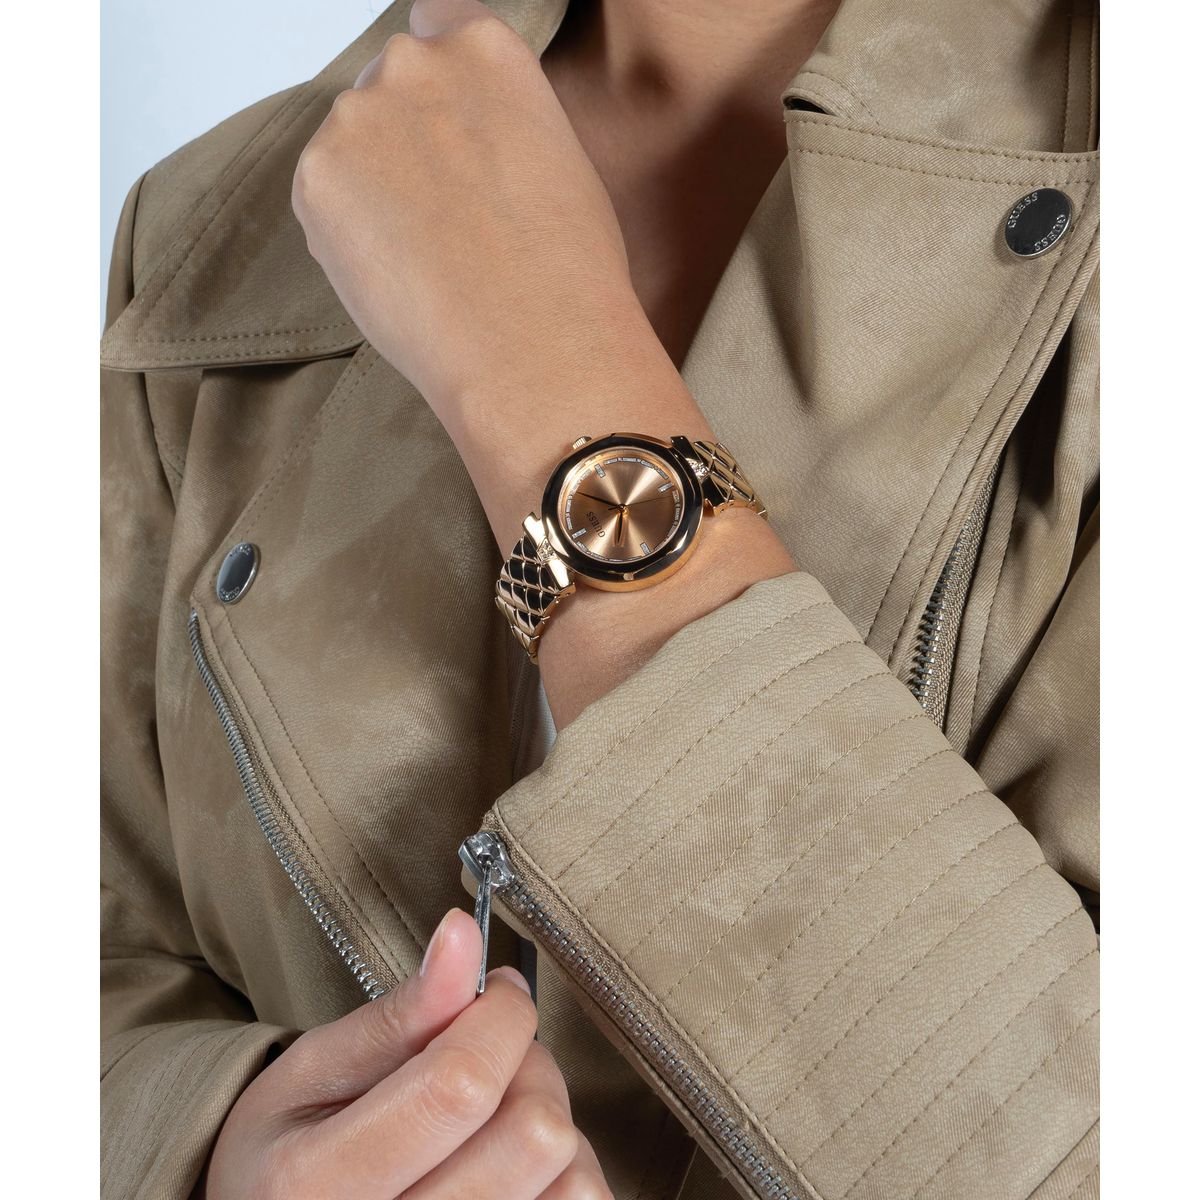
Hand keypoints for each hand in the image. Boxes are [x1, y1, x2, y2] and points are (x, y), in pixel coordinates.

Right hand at [202, 909, 611, 1199]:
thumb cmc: (289, 1151)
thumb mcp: (316, 1070)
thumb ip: (400, 1011)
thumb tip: (463, 934)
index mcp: (318, 1185)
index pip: (459, 1086)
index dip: (501, 1016)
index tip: (499, 991)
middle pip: (532, 1135)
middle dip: (529, 1065)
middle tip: (493, 1056)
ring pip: (571, 1178)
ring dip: (549, 1123)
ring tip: (497, 1117)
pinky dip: (565, 1173)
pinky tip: (515, 1165)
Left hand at [292, 0, 639, 433]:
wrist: (533, 344)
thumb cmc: (569, 272)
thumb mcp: (558, 163)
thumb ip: (500, 126)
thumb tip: (466, 146)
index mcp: (487, 50)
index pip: (440, 21)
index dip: (440, 82)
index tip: (445, 121)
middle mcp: (414, 64)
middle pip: (389, 88)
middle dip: (404, 141)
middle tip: (442, 216)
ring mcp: (357, 117)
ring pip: (351, 146)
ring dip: (372, 189)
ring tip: (425, 258)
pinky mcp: (316, 179)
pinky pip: (323, 199)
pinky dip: (345, 234)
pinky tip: (397, 274)